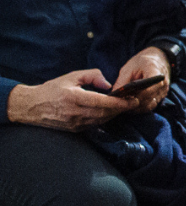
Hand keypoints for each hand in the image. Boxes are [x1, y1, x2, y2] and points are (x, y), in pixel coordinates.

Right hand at [7, 69, 139, 130]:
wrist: (31, 107)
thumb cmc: (52, 89)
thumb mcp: (72, 76)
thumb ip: (92, 76)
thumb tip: (108, 85)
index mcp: (74, 98)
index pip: (102, 103)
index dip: (119, 103)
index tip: (132, 99)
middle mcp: (74, 113)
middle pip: (104, 114)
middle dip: (121, 109)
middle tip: (134, 102)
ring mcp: (74, 123)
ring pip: (101, 120)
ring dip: (114, 114)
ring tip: (125, 106)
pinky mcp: (74, 129)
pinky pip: (94, 124)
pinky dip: (104, 119)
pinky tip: (111, 112)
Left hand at [114, 47, 171, 112]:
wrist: (157, 59)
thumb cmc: (141, 62)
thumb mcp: (129, 68)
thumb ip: (122, 82)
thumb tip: (113, 97)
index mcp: (155, 72)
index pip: (149, 90)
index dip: (136, 97)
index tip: (125, 98)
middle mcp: (163, 83)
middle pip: (148, 100)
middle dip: (133, 103)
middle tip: (120, 104)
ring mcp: (163, 91)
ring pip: (149, 106)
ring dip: (136, 107)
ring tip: (125, 104)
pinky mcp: (161, 96)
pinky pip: (151, 106)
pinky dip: (140, 107)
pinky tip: (131, 104)